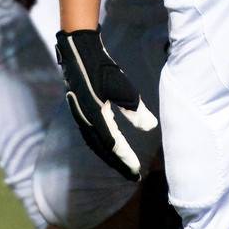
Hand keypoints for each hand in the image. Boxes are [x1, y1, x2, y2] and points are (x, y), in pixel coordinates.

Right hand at [55, 29, 157, 179]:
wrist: (79, 52)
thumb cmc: (102, 68)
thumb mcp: (123, 87)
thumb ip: (135, 109)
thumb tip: (150, 127)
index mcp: (94, 116)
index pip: (112, 145)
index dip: (125, 160)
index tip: (137, 171)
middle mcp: (85, 120)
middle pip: (102, 149)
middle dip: (118, 163)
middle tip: (133, 176)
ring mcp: (80, 116)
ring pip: (95, 144)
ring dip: (109, 156)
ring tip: (124, 165)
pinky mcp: (81, 111)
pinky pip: (92, 136)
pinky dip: (102, 146)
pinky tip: (111, 147)